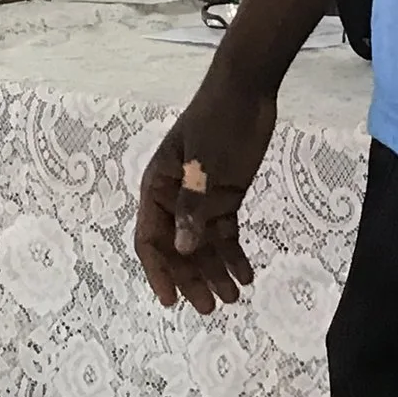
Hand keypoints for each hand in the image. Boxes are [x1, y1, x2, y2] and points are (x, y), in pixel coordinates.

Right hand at [134, 77, 277, 312]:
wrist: (247, 89)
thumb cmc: (217, 121)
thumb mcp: (203, 163)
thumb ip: (193, 205)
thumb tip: (184, 250)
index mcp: (158, 187)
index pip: (150, 239)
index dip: (158, 272)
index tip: (171, 301)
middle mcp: (175, 199)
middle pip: (178, 249)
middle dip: (192, 279)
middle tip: (211, 306)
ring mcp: (201, 198)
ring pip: (203, 245)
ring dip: (215, 271)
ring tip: (233, 297)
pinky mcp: (225, 196)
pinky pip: (224, 232)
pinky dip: (233, 254)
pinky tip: (246, 274)